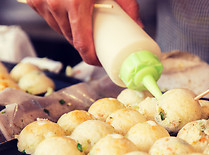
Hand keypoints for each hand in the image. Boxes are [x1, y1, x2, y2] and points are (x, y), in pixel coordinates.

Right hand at [26, 0, 140, 64]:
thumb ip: (129, 6)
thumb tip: (139, 27)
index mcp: (75, 4)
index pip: (82, 44)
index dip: (90, 57)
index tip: (98, 61)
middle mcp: (56, 4)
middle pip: (72, 39)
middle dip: (84, 45)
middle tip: (97, 43)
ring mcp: (42, 2)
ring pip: (60, 30)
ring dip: (72, 33)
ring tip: (84, 27)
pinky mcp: (35, 0)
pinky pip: (49, 20)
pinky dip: (59, 21)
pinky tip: (69, 17)